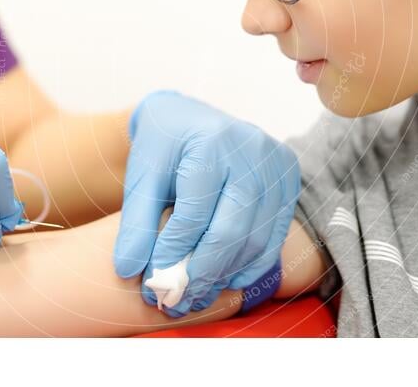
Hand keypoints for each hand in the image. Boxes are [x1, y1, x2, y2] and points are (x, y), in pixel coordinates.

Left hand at [113, 90, 300, 315]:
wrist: (188, 116)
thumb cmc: (163, 144)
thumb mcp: (142, 176)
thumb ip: (137, 223)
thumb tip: (129, 270)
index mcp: (211, 143)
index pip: (194, 213)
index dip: (173, 253)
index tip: (153, 283)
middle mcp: (251, 152)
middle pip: (231, 231)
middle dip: (202, 273)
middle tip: (177, 301)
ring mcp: (276, 165)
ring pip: (256, 239)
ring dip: (225, 275)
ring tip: (196, 295)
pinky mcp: (288, 180)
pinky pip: (274, 235)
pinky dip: (250, 264)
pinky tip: (226, 280)